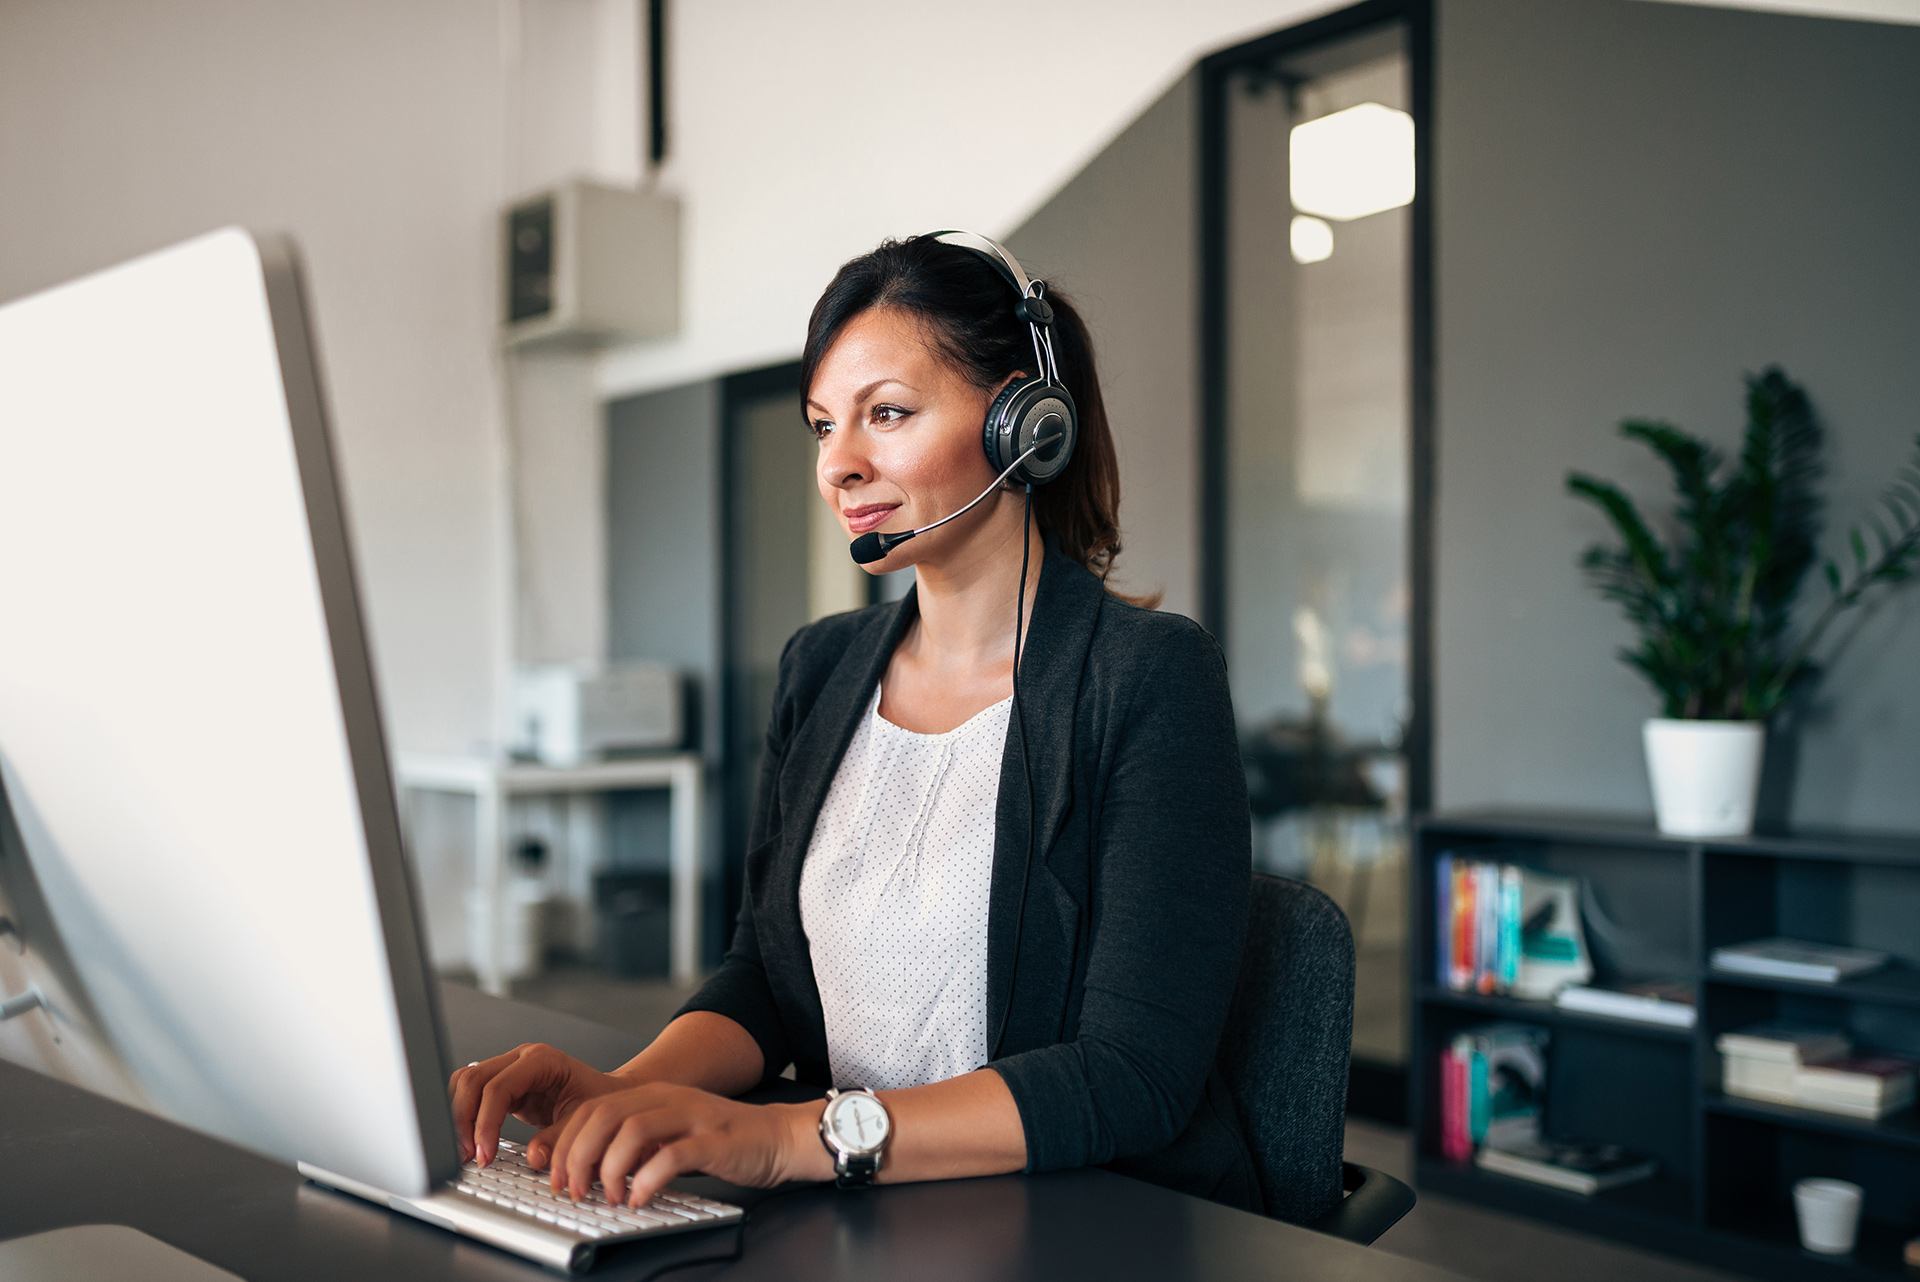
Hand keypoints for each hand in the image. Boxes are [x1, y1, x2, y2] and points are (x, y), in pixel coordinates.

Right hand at [449, 1043, 630, 1164]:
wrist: (608, 1095)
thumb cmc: (600, 1101)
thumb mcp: (584, 1121)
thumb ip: (559, 1138)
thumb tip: (533, 1158)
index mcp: (542, 1060)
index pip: (498, 1087)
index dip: (485, 1123)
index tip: (484, 1154)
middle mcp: (521, 1059)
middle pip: (473, 1081)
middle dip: (464, 1121)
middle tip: (467, 1156)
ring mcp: (509, 1069)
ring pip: (465, 1083)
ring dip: (459, 1118)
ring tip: (465, 1151)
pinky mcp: (503, 1085)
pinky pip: (472, 1094)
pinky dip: (464, 1116)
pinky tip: (469, 1141)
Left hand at [537, 1081, 828, 1206]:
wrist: (778, 1137)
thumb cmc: (722, 1141)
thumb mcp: (669, 1135)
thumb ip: (633, 1145)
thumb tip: (586, 1171)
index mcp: (652, 1095)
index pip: (591, 1109)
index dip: (565, 1144)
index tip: (556, 1177)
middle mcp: (668, 1099)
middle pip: (604, 1115)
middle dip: (578, 1156)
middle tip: (574, 1190)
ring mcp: (691, 1116)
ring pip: (631, 1130)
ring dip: (610, 1168)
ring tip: (609, 1196)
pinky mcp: (713, 1140)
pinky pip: (671, 1156)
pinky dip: (648, 1179)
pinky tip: (641, 1197)